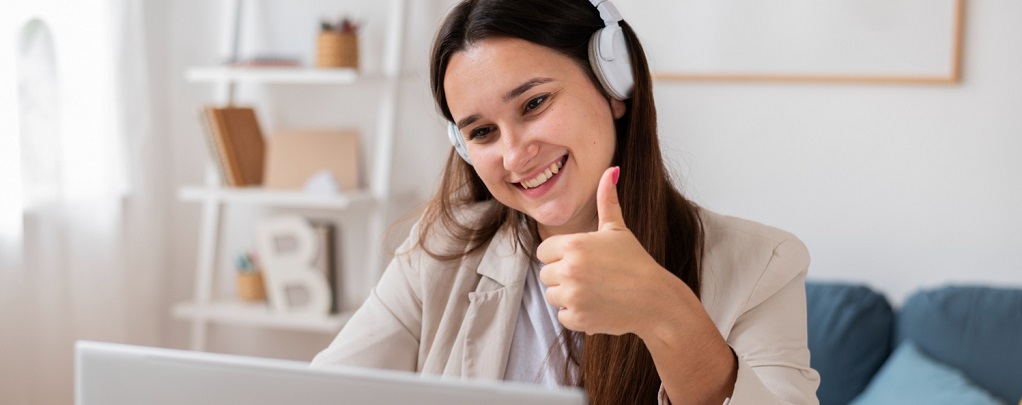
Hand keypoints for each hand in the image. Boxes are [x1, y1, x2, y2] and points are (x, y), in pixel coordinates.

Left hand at [537, 167, 686, 335]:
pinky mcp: (577, 318)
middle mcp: (569, 269)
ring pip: (552, 295)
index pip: (543, 251)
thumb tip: (611, 169)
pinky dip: (577, 315)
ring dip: (569, 296)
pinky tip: (598, 306)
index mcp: (574, 245)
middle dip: (564, 276)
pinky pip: (563, 316)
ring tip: (595, 291)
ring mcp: (572, 295)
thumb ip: (607, 200)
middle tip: (592, 277)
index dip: (561, 255)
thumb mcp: (618, 229)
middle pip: (546, 274)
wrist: (655, 299)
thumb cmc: (636, 262)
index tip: (582, 259)